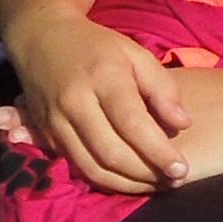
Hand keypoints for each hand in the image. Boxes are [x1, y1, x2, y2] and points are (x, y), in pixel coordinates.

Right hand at [0, 11, 190, 195]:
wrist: (40, 37)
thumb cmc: (96, 46)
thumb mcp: (136, 54)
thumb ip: (162, 88)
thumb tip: (182, 125)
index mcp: (102, 77)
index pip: (132, 124)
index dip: (158, 152)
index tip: (181, 169)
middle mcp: (74, 102)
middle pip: (110, 153)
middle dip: (145, 174)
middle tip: (173, 181)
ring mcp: (54, 121)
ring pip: (90, 167)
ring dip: (125, 184)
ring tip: (154, 184)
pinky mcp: (44, 134)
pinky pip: (75, 166)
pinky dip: (104, 179)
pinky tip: (127, 179)